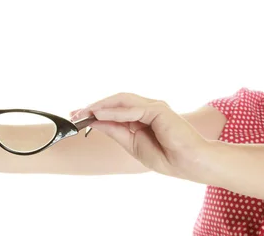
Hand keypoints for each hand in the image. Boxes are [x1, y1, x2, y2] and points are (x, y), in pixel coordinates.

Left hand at [72, 92, 209, 179]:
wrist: (189, 163)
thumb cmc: (167, 157)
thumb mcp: (132, 144)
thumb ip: (115, 130)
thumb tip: (95, 120)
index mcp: (142, 117)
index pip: (114, 108)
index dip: (95, 110)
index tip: (76, 116)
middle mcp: (147, 108)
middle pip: (116, 100)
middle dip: (94, 105)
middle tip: (74, 113)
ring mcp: (153, 106)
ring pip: (122, 100)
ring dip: (101, 105)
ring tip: (84, 112)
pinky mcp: (158, 109)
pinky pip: (132, 108)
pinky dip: (114, 111)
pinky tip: (99, 114)